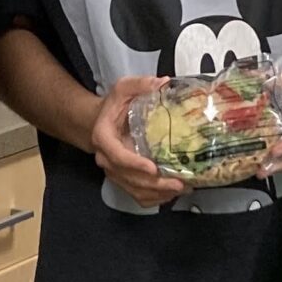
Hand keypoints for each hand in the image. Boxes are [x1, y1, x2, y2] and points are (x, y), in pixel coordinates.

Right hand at [90, 75, 187, 208]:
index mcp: (104, 138)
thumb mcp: (123, 89)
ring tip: (183, 188)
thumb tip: (163, 82)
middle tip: (179, 183)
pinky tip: (173, 194)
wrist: (98, 123)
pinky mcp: (123, 180)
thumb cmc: (114, 106)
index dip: (135, 164)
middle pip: (130, 178)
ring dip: (159, 193)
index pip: (117, 156)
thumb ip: (140, 84)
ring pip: (135, 190)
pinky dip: (155, 199)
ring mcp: (115, 173)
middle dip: (155, 183)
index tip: (154, 167)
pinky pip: (138, 196)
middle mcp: (107, 160)